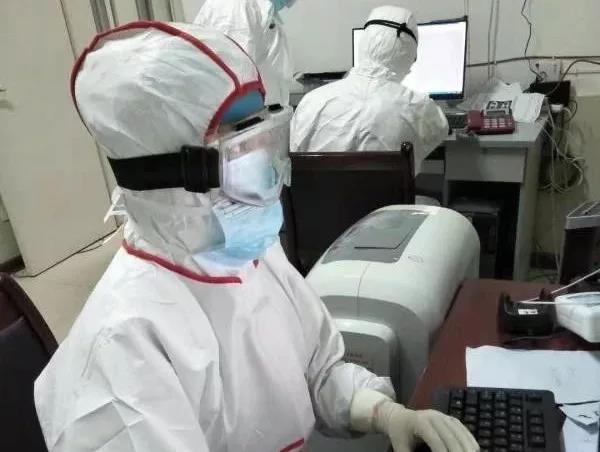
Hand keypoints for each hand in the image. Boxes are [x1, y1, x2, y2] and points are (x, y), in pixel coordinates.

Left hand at [350, 389, 478, 451]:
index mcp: (420, 422)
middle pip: (450, 436)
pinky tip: (473, 450)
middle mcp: (433, 416)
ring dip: (467, 446)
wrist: (399, 416)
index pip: (435, 440)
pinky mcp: (449, 418)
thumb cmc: (399, 432)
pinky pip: (462, 429)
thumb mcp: (399, 446)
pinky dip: (469, 440)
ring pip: (459, 431)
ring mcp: (443, 416)